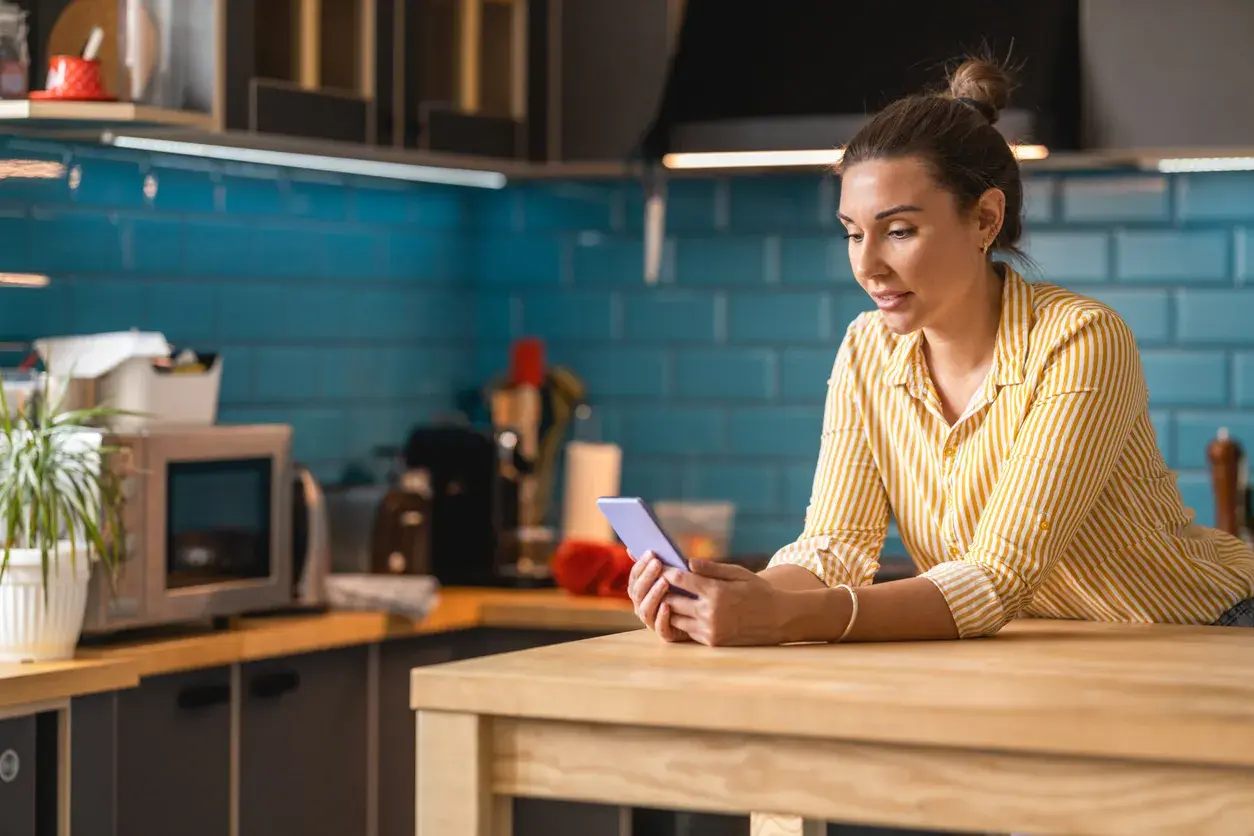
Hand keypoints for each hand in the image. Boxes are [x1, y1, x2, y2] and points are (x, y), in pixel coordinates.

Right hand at [626, 553, 689, 642]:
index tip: (651, 552)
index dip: (640, 565)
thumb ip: (656, 563)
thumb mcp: (676, 573)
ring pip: (645, 610)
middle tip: (658, 564)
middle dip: (647, 577)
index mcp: (642, 590)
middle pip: (637, 592)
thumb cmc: (690, 588)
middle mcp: (643, 606)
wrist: (711, 614)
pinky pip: (659, 627)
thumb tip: (630, 548)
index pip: (634, 577)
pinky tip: (667, 605)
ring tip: (664, 582)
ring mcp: (653, 621)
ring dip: (653, 594)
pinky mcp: (666, 634)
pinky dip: (661, 616)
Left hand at [662, 559, 786, 646]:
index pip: (681, 580)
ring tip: (664, 596)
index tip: (659, 565)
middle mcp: (710, 612)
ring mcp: (711, 629)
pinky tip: (679, 612)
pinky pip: (688, 631)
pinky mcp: (713, 641)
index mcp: (716, 591)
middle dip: (662, 590)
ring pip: (676, 618)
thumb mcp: (739, 573)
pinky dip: (682, 621)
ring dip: (669, 608)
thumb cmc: (760, 592)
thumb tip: (688, 562)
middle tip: (654, 581)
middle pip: (673, 600)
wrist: (780, 619)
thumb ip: (712, 569)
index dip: (667, 572)